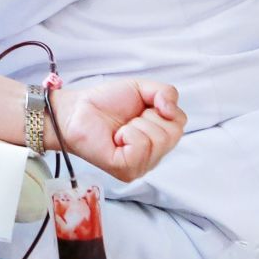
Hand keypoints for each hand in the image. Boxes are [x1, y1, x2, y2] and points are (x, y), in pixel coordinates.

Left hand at [51, 78, 185, 181]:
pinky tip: (116, 138)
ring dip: (136, 126)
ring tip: (120, 129)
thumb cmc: (106, 103)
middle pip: (172, 134)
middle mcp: (154, 155)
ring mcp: (141, 166)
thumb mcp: (141, 88)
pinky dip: (128, 135)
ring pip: (158, 141)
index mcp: (160, 137)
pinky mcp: (127, 170)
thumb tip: (171, 109)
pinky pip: (141, 148)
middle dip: (148, 117)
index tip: (142, 108)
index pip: (181, 122)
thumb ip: (165, 92)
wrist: (77, 109)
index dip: (161, 107)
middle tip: (128, 120)